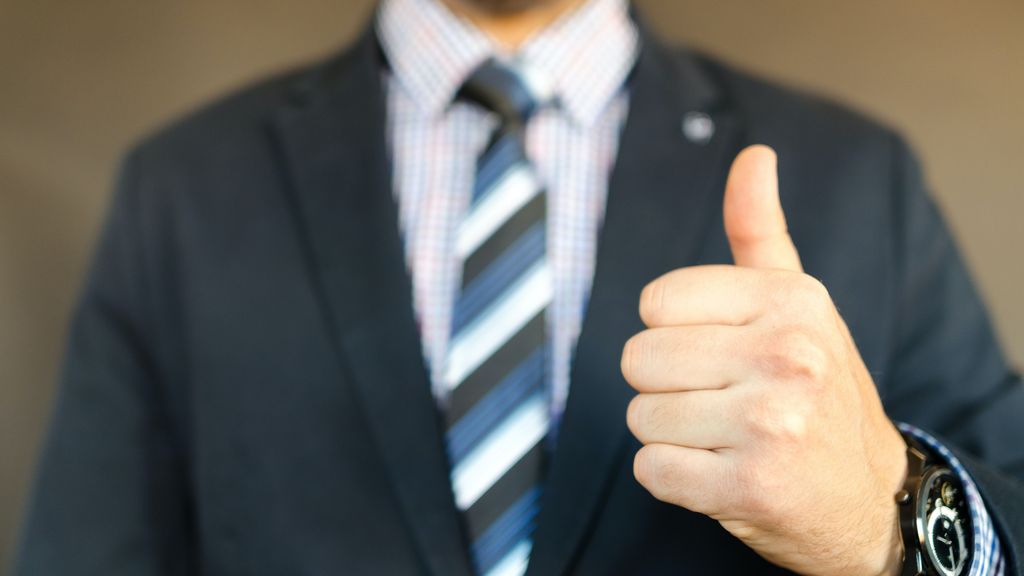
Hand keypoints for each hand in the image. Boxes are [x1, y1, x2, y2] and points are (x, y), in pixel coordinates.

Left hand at [622, 145, 907, 574]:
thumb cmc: (818, 388)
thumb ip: (760, 231)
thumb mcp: (797, 303)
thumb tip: (754, 154)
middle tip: (721, 402)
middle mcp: (788, 356)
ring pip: (641, 417)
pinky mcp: (750, 488)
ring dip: (669, 434)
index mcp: (792, 300)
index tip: (719, 353)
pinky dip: (673, 478)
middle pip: (639, 359)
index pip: (655, 303)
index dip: (673, 332)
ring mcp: (771, 425)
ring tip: (725, 437)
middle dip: (666, 386)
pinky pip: (651, 470)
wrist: (869, 493)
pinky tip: (720, 474)